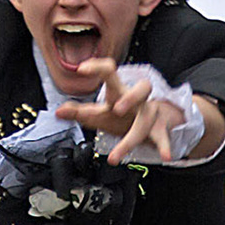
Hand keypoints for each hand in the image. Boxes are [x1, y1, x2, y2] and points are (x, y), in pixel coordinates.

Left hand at [56, 58, 182, 162]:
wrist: (151, 122)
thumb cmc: (121, 116)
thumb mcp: (100, 113)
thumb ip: (79, 112)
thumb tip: (58, 112)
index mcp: (120, 91)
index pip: (111, 72)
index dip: (97, 67)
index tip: (82, 69)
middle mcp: (138, 100)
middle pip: (142, 89)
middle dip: (130, 97)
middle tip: (116, 109)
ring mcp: (150, 114)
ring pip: (148, 118)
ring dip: (134, 136)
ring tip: (118, 154)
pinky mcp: (159, 129)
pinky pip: (163, 137)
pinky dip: (164, 147)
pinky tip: (166, 156)